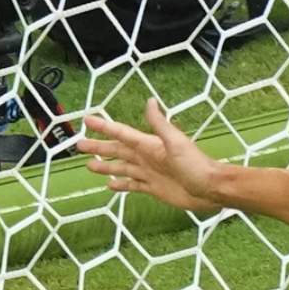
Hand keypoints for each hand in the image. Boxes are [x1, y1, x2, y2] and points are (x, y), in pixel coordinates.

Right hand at [76, 98, 221, 212]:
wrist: (210, 188)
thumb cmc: (196, 165)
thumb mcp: (176, 141)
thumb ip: (160, 124)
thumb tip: (150, 101)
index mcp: (149, 145)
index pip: (121, 133)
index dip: (104, 127)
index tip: (87, 120)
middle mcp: (147, 157)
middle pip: (117, 150)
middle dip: (98, 147)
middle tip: (79, 145)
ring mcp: (149, 173)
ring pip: (122, 168)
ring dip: (106, 166)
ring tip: (89, 165)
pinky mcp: (154, 188)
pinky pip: (133, 185)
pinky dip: (121, 185)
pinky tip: (110, 185)